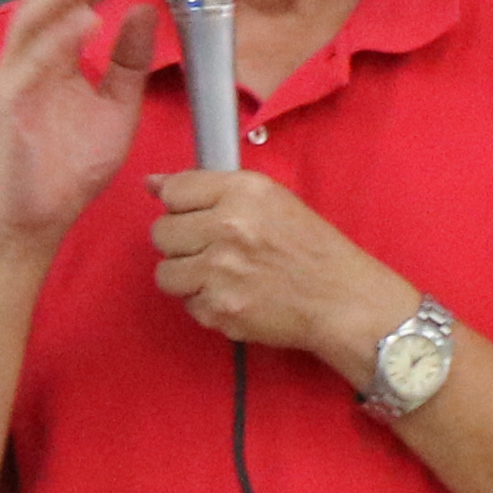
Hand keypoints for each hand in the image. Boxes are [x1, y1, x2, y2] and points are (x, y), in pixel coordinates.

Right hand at [0, 0, 152, 247]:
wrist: (44, 214)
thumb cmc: (74, 164)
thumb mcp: (117, 104)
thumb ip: (129, 60)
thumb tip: (146, 10)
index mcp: (53, 54)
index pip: (72, 0)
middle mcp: (29, 58)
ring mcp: (15, 78)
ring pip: (33, 19)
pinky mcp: (9, 104)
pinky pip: (30, 62)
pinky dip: (57, 38)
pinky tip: (87, 21)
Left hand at [145, 169, 407, 370]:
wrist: (341, 300)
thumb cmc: (310, 248)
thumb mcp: (270, 199)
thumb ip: (209, 188)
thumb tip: (151, 183)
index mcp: (243, 191)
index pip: (174, 191)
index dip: (182, 206)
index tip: (196, 216)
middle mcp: (228, 227)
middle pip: (161, 232)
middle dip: (181, 242)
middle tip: (212, 249)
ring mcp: (221, 271)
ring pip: (165, 272)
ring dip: (187, 276)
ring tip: (220, 275)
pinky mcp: (220, 309)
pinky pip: (188, 305)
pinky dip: (206, 304)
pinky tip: (235, 295)